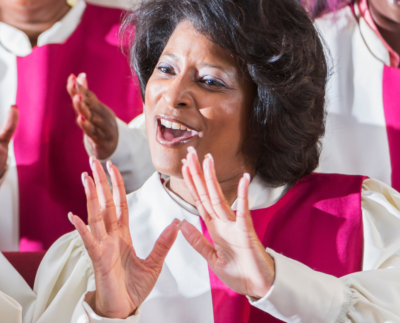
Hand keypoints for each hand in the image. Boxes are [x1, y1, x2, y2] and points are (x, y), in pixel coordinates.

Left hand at [67, 73, 118, 159]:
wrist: (116, 145)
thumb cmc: (101, 124)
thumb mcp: (94, 109)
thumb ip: (85, 93)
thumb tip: (80, 75)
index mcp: (98, 108)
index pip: (88, 95)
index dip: (80, 87)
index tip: (71, 78)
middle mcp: (101, 115)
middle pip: (90, 104)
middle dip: (81, 94)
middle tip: (74, 85)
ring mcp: (103, 127)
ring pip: (92, 117)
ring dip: (84, 108)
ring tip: (77, 98)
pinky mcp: (102, 140)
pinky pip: (93, 133)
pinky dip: (87, 126)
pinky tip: (80, 119)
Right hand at [70, 159, 178, 318]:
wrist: (124, 309)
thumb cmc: (134, 288)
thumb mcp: (154, 264)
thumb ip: (163, 243)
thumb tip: (177, 223)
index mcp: (122, 235)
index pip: (119, 204)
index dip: (116, 185)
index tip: (112, 166)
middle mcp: (109, 236)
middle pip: (104, 203)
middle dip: (100, 182)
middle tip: (93, 160)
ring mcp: (101, 246)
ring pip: (95, 216)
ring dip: (90, 197)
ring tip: (86, 178)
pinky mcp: (97, 259)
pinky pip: (88, 241)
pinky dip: (80, 229)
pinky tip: (73, 216)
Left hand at [178, 147, 274, 298]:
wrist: (259, 287)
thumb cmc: (239, 272)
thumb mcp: (211, 258)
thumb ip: (197, 242)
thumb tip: (181, 224)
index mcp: (214, 227)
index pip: (199, 199)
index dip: (191, 183)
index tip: (183, 165)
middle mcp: (223, 222)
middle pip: (206, 193)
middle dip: (197, 173)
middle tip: (190, 152)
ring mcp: (234, 224)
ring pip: (219, 197)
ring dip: (212, 178)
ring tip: (207, 159)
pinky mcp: (247, 231)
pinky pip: (243, 211)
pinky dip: (243, 195)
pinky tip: (244, 179)